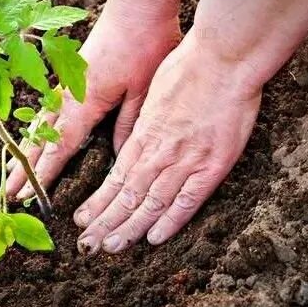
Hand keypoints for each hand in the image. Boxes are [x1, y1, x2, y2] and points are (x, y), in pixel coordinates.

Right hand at [6, 0, 180, 197]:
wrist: (139, 1)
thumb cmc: (146, 43)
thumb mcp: (144, 90)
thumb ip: (128, 124)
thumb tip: (118, 158)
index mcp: (86, 101)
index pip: (60, 147)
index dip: (44, 174)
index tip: (29, 196)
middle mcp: (69, 94)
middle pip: (41, 137)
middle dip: (25, 166)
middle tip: (9, 194)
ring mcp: (68, 82)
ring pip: (41, 122)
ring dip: (27, 148)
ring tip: (12, 170)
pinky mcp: (72, 72)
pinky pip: (49, 107)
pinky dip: (38, 126)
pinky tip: (36, 134)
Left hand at [74, 36, 261, 253]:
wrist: (225, 58)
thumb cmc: (192, 65)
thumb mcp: (156, 90)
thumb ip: (146, 120)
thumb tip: (137, 138)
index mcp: (145, 133)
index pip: (115, 176)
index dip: (98, 201)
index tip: (82, 219)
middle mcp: (160, 151)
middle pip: (127, 195)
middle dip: (105, 223)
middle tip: (87, 245)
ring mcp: (186, 160)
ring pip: (150, 202)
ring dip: (129, 228)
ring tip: (110, 248)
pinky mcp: (213, 165)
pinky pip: (188, 200)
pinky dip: (170, 221)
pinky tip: (153, 239)